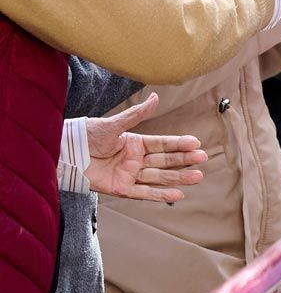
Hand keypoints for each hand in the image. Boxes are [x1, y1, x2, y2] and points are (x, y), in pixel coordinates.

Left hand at [85, 93, 205, 202]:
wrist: (66, 153)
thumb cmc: (86, 135)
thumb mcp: (113, 124)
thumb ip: (136, 114)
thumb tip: (155, 97)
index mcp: (135, 143)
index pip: (162, 144)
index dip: (178, 144)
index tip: (195, 144)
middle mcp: (135, 159)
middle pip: (165, 161)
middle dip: (184, 160)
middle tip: (202, 159)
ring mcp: (130, 174)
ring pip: (159, 177)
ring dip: (178, 178)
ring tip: (197, 177)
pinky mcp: (121, 188)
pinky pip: (144, 193)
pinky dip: (160, 195)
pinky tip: (177, 195)